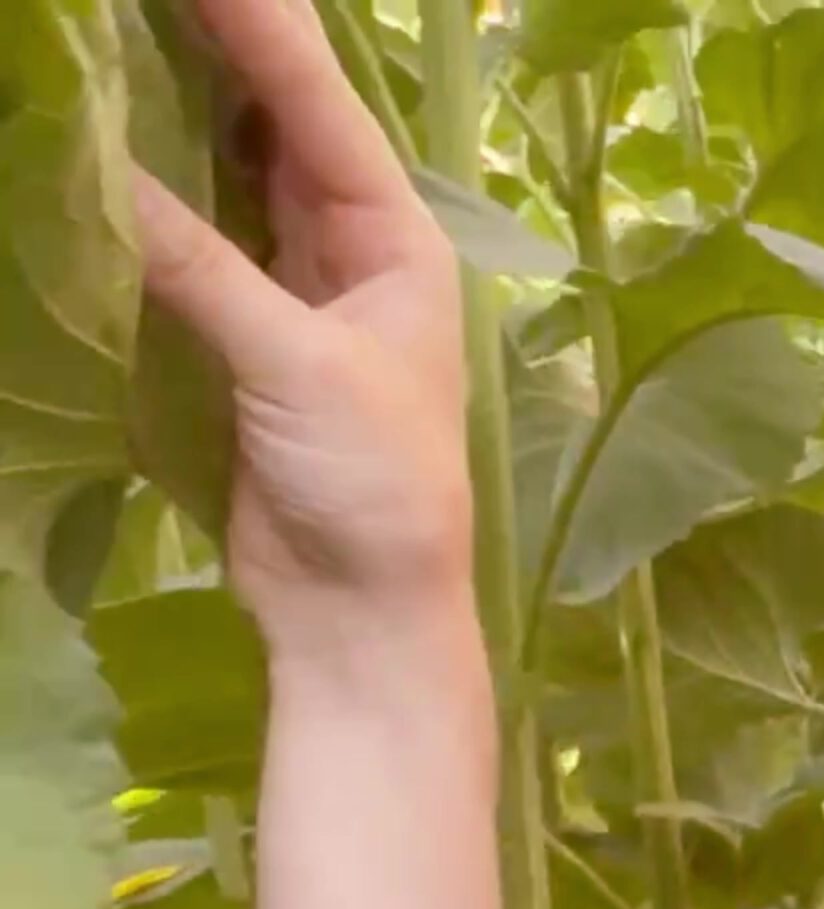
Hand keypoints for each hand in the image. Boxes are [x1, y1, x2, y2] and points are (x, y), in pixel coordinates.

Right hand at [135, 0, 471, 656]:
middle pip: (275, 121)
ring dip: (181, 104)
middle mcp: (350, 249)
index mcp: (394, 241)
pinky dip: (152, 193)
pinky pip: (193, 240)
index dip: (259, 26)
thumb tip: (100, 175)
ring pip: (230, 172)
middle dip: (220, 45)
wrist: (364, 607)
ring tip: (122, 28)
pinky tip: (108, 143)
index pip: (317, 106)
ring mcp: (294, 288)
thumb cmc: (372, 485)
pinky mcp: (243, 336)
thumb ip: (201, 269)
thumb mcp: (294, 368)